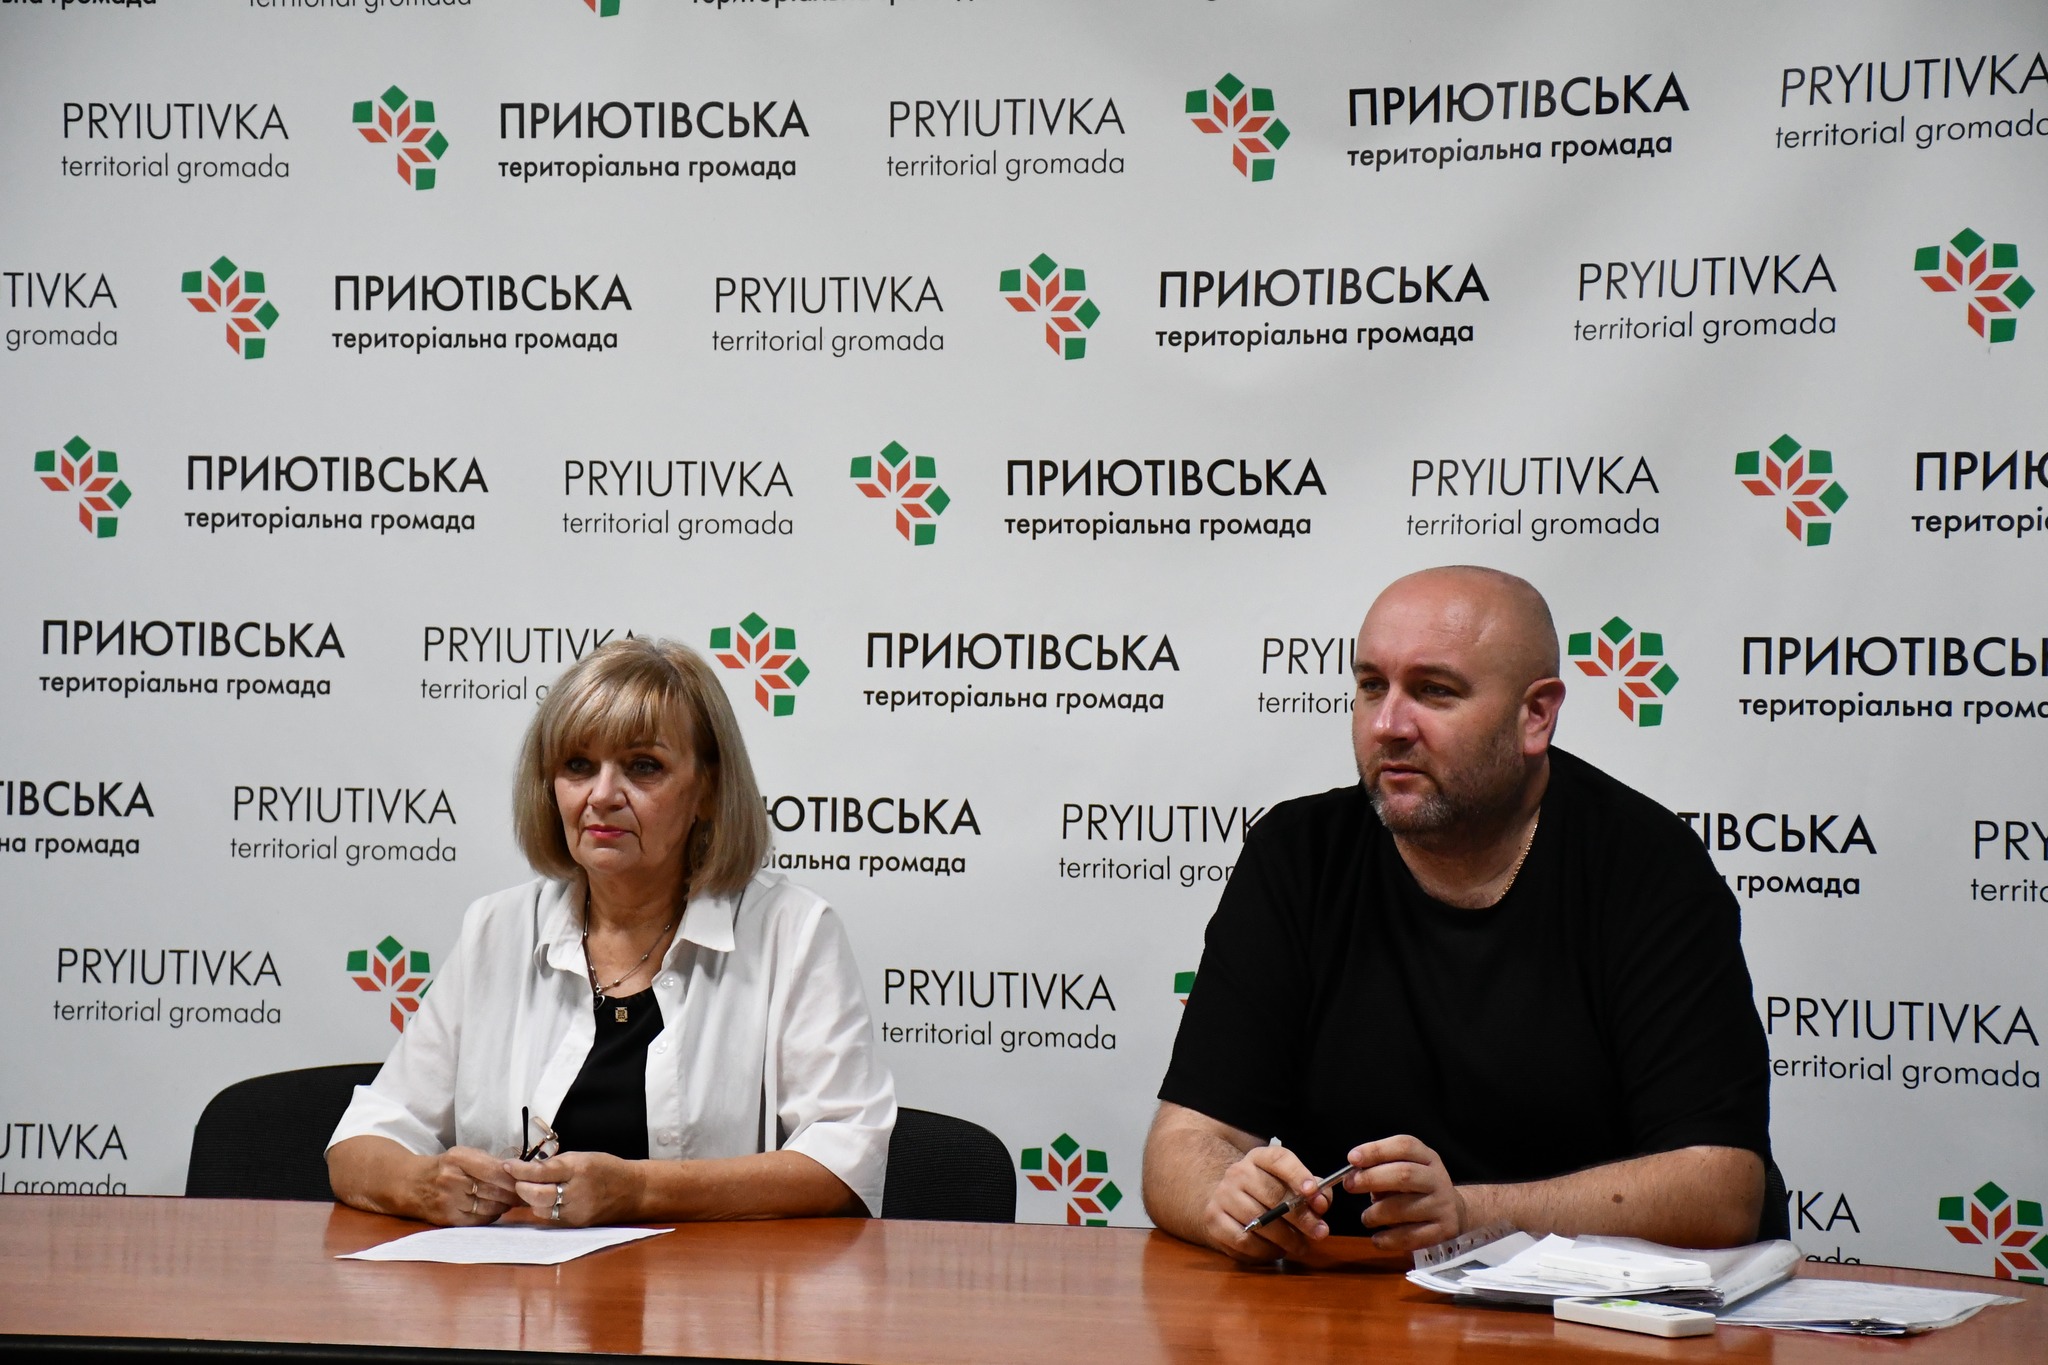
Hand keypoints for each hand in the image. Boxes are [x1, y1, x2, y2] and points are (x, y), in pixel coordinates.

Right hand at [416, 1146, 519, 1225]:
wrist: (411, 1184)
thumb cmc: (444, 1167)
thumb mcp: (463, 1155)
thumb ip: (488, 1162)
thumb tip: (519, 1172)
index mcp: (458, 1159)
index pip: (494, 1170)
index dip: (514, 1178)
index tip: (528, 1180)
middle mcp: (452, 1180)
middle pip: (494, 1191)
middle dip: (514, 1194)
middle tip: (528, 1194)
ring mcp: (448, 1201)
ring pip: (489, 1207)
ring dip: (505, 1205)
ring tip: (512, 1201)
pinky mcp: (447, 1219)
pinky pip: (479, 1220)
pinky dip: (492, 1215)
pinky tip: (495, 1209)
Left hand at [502, 1150, 643, 1226]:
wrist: (633, 1191)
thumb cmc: (607, 1169)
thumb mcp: (582, 1157)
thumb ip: (556, 1164)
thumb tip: (528, 1169)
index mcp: (578, 1170)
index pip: (541, 1172)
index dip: (520, 1169)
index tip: (508, 1165)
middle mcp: (576, 1192)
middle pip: (536, 1195)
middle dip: (522, 1186)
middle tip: (518, 1179)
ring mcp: (576, 1212)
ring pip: (540, 1209)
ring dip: (532, 1199)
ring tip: (533, 1189)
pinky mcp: (575, 1225)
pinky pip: (550, 1218)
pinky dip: (544, 1208)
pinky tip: (546, 1200)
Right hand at [1200, 1144, 1333, 1262]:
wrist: (1225, 1200)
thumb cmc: (1267, 1193)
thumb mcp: (1289, 1183)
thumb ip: (1313, 1192)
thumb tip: (1321, 1203)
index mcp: (1260, 1158)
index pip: (1279, 1159)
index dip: (1298, 1175)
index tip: (1313, 1192)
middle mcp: (1238, 1172)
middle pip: (1273, 1195)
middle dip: (1301, 1218)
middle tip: (1320, 1233)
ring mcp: (1222, 1195)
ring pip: (1260, 1222)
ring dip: (1286, 1239)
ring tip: (1300, 1246)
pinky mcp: (1213, 1220)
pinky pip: (1244, 1241)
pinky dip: (1265, 1251)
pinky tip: (1277, 1250)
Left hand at [1343, 1134, 1465, 1252]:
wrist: (1454, 1212)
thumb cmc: (1417, 1187)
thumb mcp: (1404, 1169)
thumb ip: (1381, 1169)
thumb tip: (1352, 1177)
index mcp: (1427, 1157)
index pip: (1404, 1146)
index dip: (1376, 1150)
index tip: (1352, 1158)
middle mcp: (1437, 1179)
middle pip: (1404, 1174)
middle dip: (1371, 1179)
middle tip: (1349, 1186)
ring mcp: (1442, 1205)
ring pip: (1405, 1208)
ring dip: (1377, 1213)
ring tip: (1366, 1218)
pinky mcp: (1442, 1230)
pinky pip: (1411, 1236)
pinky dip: (1388, 1239)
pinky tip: (1377, 1238)